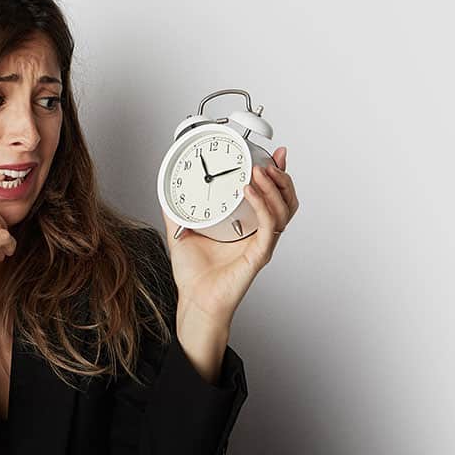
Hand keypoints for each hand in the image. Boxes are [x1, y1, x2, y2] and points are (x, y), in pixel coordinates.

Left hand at [160, 146, 298, 330]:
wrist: (194, 301)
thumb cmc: (195, 274)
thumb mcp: (182, 231)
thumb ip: (177, 210)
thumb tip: (167, 190)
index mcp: (248, 225)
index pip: (272, 195)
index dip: (277, 174)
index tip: (273, 154)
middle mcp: (259, 233)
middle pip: (287, 200)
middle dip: (282, 177)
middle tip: (269, 161)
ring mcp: (262, 243)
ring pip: (284, 210)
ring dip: (275, 187)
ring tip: (260, 171)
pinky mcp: (259, 254)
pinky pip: (268, 226)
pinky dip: (263, 205)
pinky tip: (250, 191)